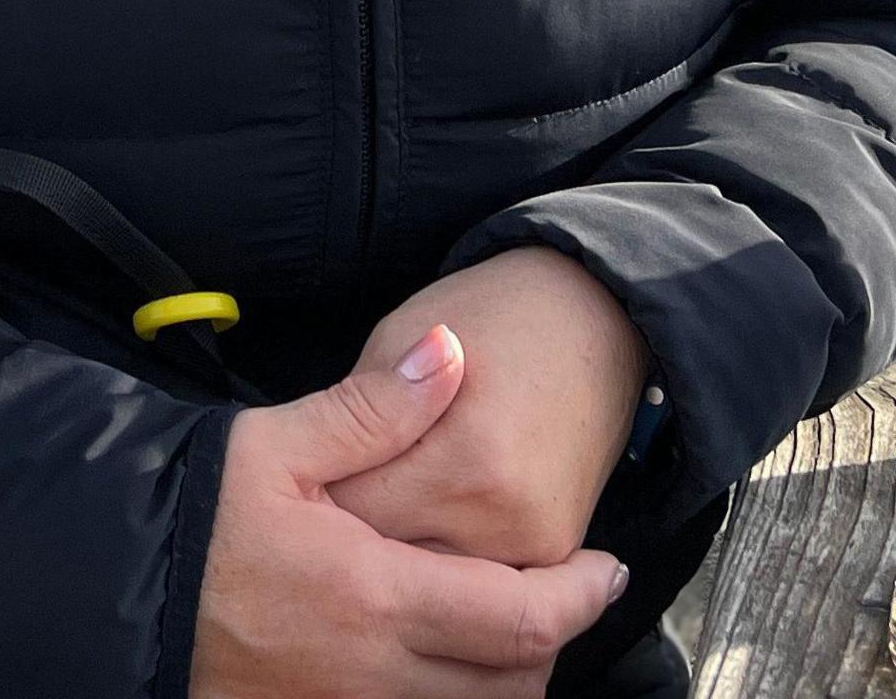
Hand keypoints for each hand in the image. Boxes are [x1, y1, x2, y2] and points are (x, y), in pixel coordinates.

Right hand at [191, 325, 629, 698]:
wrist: (101, 589)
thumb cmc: (185, 515)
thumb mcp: (272, 444)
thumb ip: (373, 408)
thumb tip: (452, 355)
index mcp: (374, 597)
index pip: (524, 621)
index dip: (582, 599)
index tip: (604, 571)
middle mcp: (369, 674)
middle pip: (512, 686)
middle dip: (549, 642)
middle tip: (555, 593)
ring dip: (502, 679)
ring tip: (500, 625)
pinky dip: (441, 698)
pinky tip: (430, 658)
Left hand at [331, 249, 649, 571]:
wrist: (595, 318)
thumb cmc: (490, 315)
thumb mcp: (396, 338)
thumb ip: (353, 419)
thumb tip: (312, 489)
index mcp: (464, 462)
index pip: (353, 515)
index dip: (316, 496)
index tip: (301, 480)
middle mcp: (503, 518)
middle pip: (388, 560)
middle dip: (351, 534)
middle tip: (331, 496)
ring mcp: (532, 546)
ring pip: (427, 579)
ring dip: (393, 552)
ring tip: (380, 502)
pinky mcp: (548, 554)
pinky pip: (470, 576)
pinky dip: (437, 555)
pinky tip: (422, 521)